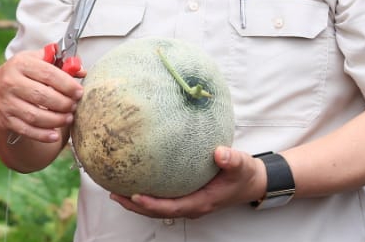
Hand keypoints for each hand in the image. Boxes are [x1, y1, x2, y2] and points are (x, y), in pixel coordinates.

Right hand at [0, 49, 82, 143]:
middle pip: (42, 96)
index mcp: (19, 64)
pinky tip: (55, 135)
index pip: (48, 74)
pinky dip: (43, 135)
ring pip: (35, 116)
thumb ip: (58, 62)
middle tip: (74, 106)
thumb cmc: (23, 74)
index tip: (79, 92)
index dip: (67, 84)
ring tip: (68, 118)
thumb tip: (81, 71)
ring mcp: (5, 102)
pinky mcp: (5, 119)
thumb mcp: (36, 61)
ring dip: (56, 120)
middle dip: (63, 103)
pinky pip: (27, 130)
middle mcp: (9, 82)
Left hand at [110, 146, 262, 218]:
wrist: (251, 181)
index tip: (135, 195)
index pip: (172, 207)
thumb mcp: (241, 165)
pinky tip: (132, 180)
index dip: (152, 204)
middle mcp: (192, 205)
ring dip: (136, 202)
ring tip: (114, 190)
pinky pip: (162, 198)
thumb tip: (219, 153)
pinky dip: (146, 193)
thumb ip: (231, 160)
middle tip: (114, 193)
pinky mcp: (185, 196)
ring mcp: (188, 202)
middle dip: (135, 205)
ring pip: (157, 207)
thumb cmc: (244, 174)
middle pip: (158, 211)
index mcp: (202, 201)